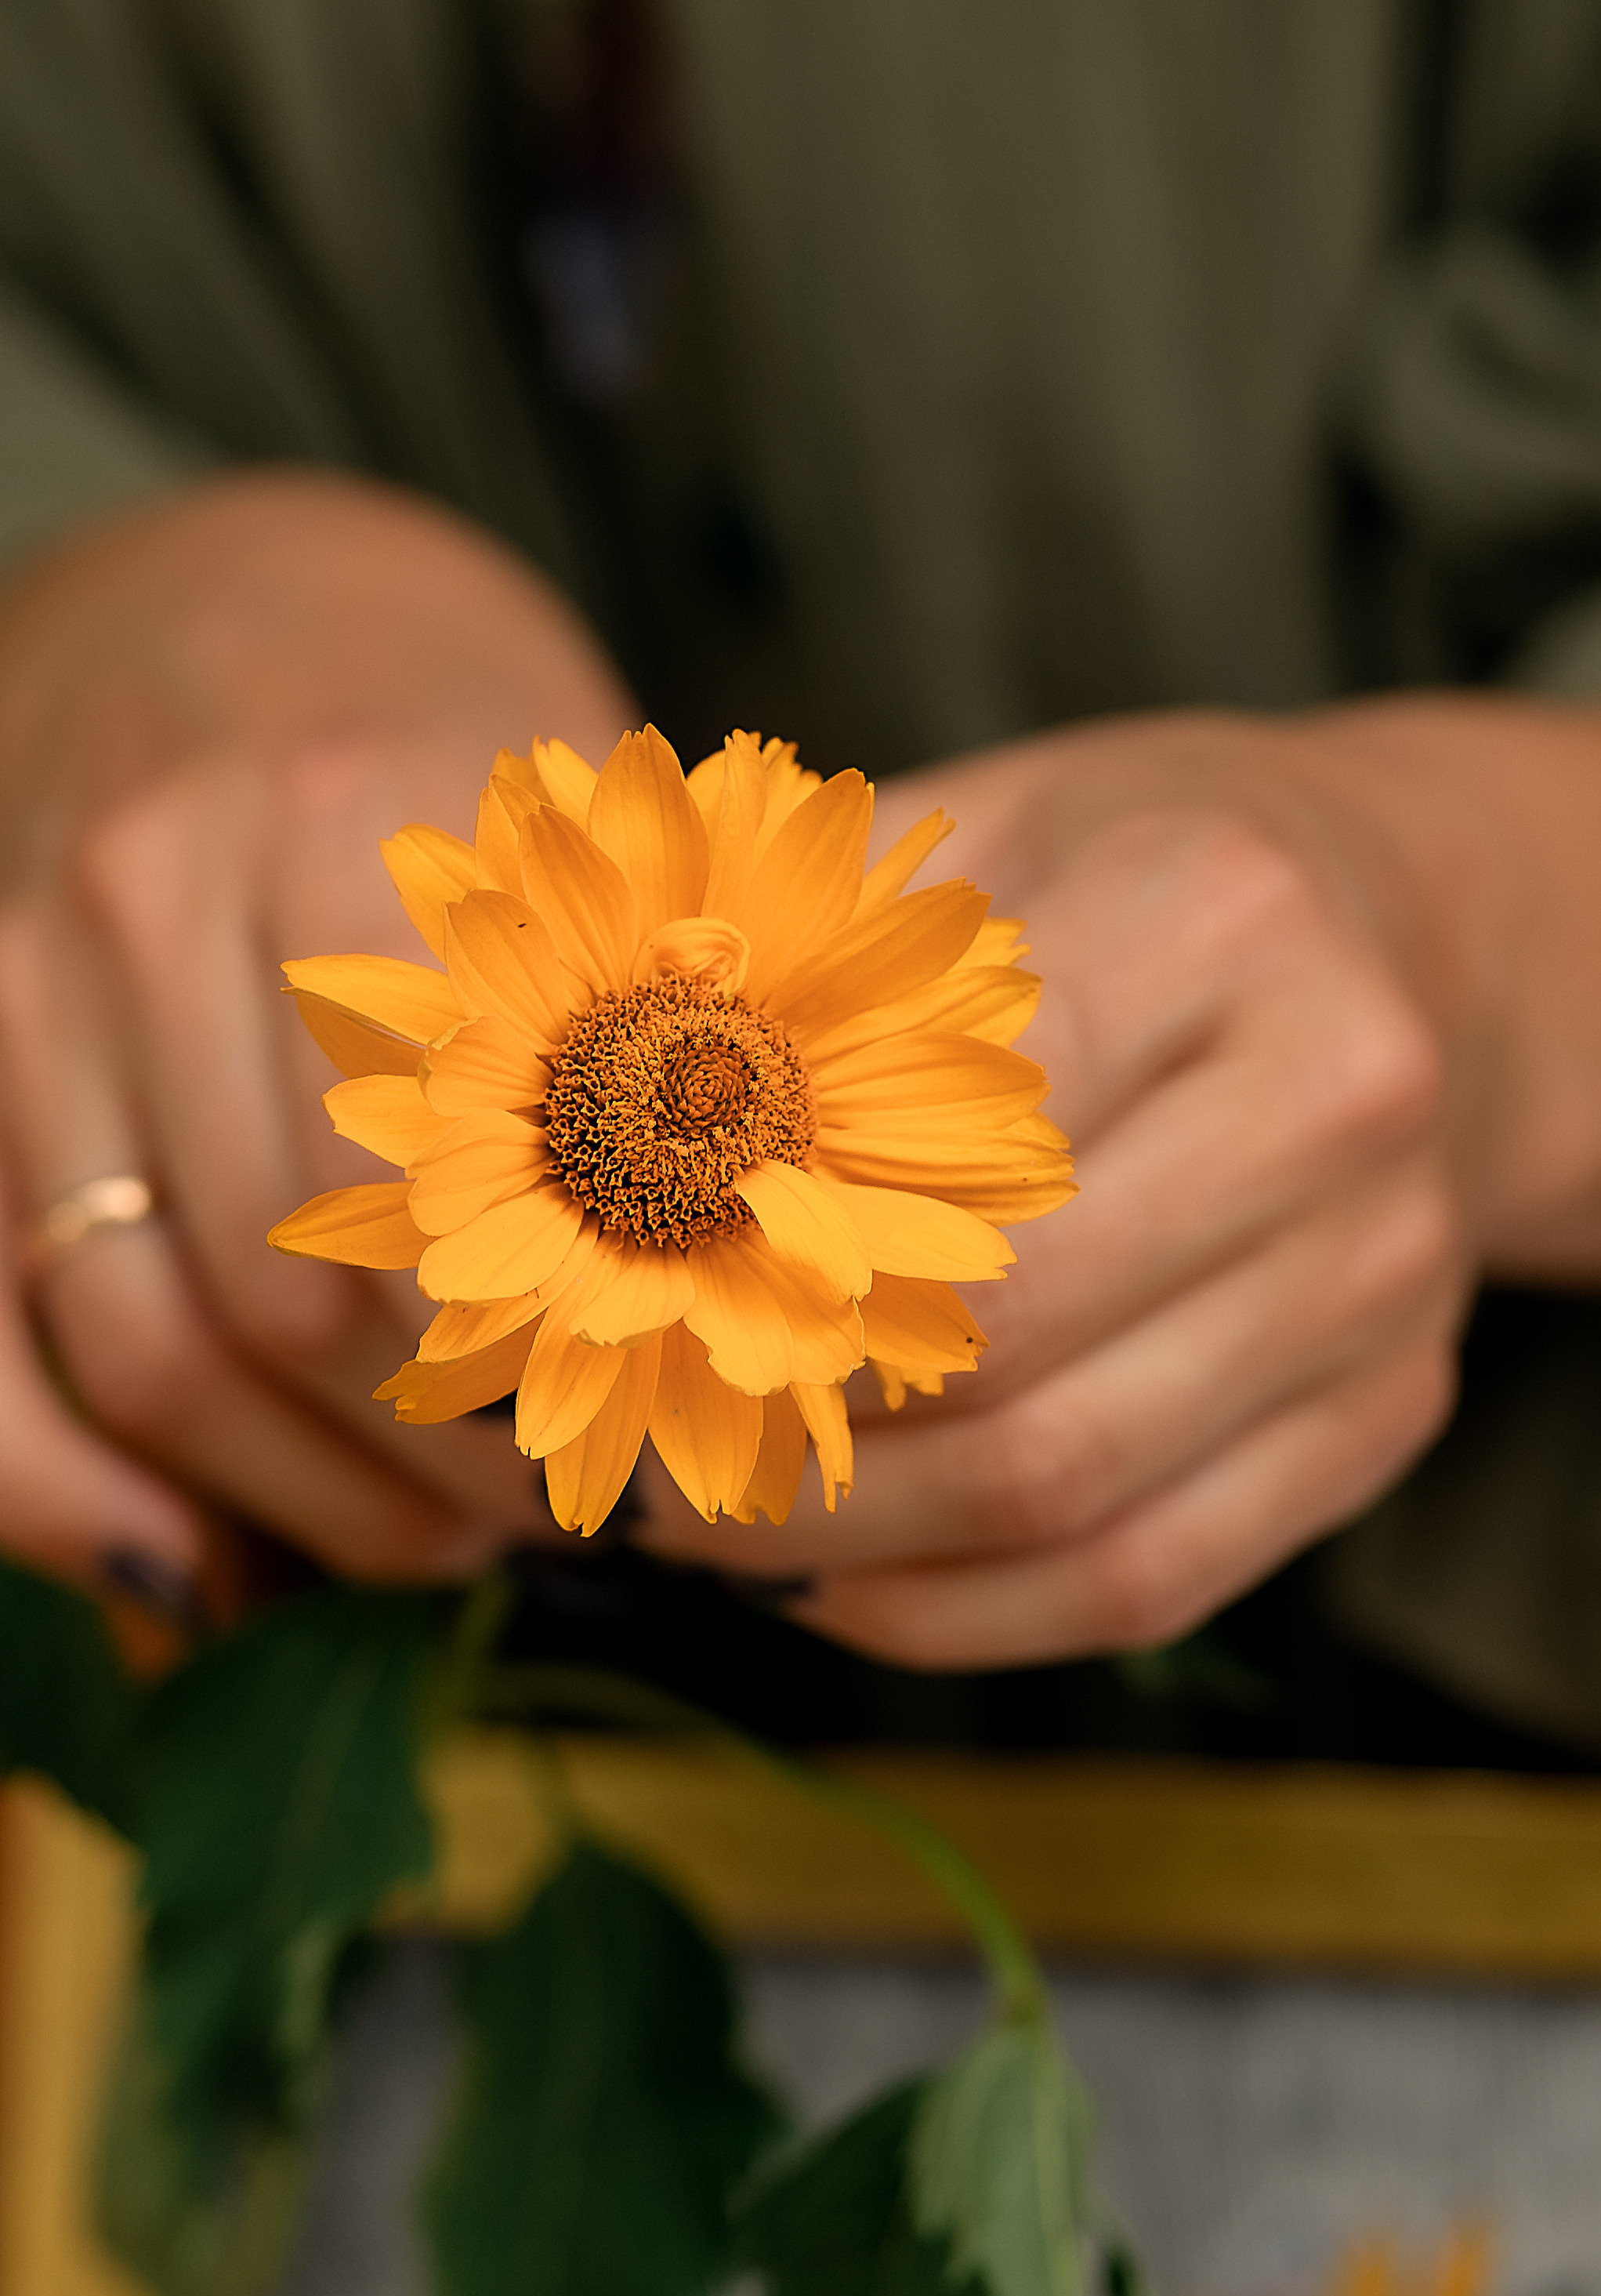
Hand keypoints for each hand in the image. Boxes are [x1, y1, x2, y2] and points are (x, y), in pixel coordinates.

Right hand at [0, 470, 630, 1613]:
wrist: (224, 608)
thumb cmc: (448, 760)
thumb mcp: (575, 852)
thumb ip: (636, 1062)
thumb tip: (719, 1353)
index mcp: (358, 831)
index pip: (458, 1208)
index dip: (558, 1386)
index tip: (655, 1465)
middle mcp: (156, 898)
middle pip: (298, 1301)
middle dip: (437, 1467)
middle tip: (550, 1532)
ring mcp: (24, 981)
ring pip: (151, 1342)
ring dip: (295, 1504)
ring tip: (422, 1553)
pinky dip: (75, 1499)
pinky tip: (196, 1570)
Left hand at [636, 692, 1600, 1670]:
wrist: (1423, 943)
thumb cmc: (1138, 875)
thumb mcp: (981, 833)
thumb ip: (807, 963)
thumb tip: (572, 1114)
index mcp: (1217, 912)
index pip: (951, 1134)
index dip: (756, 1244)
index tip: (604, 1299)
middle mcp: (1339, 1098)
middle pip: (1011, 1341)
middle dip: (782, 1429)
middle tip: (619, 1454)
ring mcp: (1389, 1277)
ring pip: (1071, 1489)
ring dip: (850, 1550)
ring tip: (698, 1534)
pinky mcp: (1392, 1411)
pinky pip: (1152, 1577)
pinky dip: (967, 1615)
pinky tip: (840, 1588)